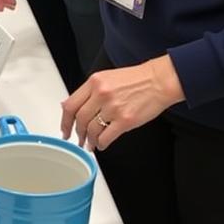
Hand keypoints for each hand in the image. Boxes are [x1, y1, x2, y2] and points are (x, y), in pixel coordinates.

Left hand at [60, 57, 185, 150]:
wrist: (158, 81)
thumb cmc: (135, 79)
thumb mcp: (106, 78)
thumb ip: (88, 91)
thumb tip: (70, 105)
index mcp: (94, 82)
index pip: (70, 104)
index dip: (64, 120)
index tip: (64, 128)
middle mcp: (101, 94)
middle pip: (79, 119)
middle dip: (76, 133)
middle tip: (77, 139)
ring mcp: (113, 108)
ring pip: (92, 130)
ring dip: (89, 140)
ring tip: (91, 144)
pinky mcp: (125, 120)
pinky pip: (106, 137)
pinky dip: (101, 144)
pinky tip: (102, 145)